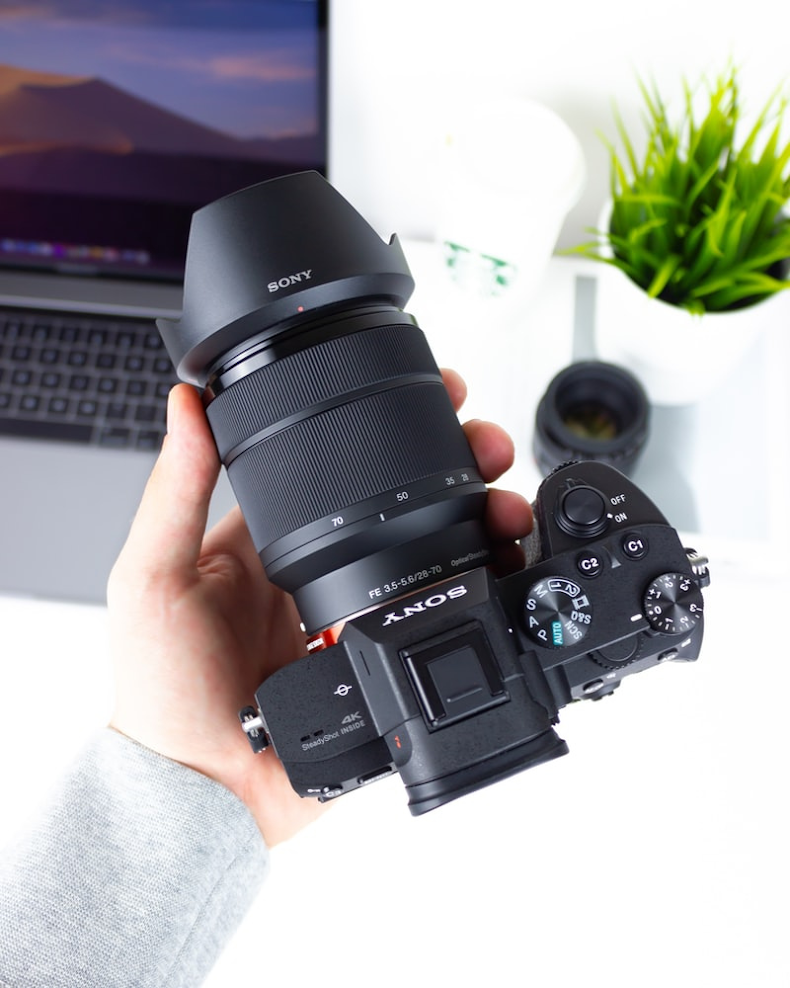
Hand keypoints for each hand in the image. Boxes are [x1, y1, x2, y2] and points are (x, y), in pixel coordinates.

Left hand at [108, 372, 531, 845]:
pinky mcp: (384, 662)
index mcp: (268, 542)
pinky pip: (439, 622)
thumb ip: (175, 490)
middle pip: (400, 504)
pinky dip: (478, 595)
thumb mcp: (154, 577)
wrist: (202, 796)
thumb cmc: (163, 692)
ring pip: (432, 557)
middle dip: (454, 467)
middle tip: (487, 448)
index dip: (383, 426)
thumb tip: (184, 402)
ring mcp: (356, 617)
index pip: (334, 465)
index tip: (429, 394)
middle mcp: (319, 574)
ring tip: (506, 509)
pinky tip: (502, 569)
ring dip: (479, 525)